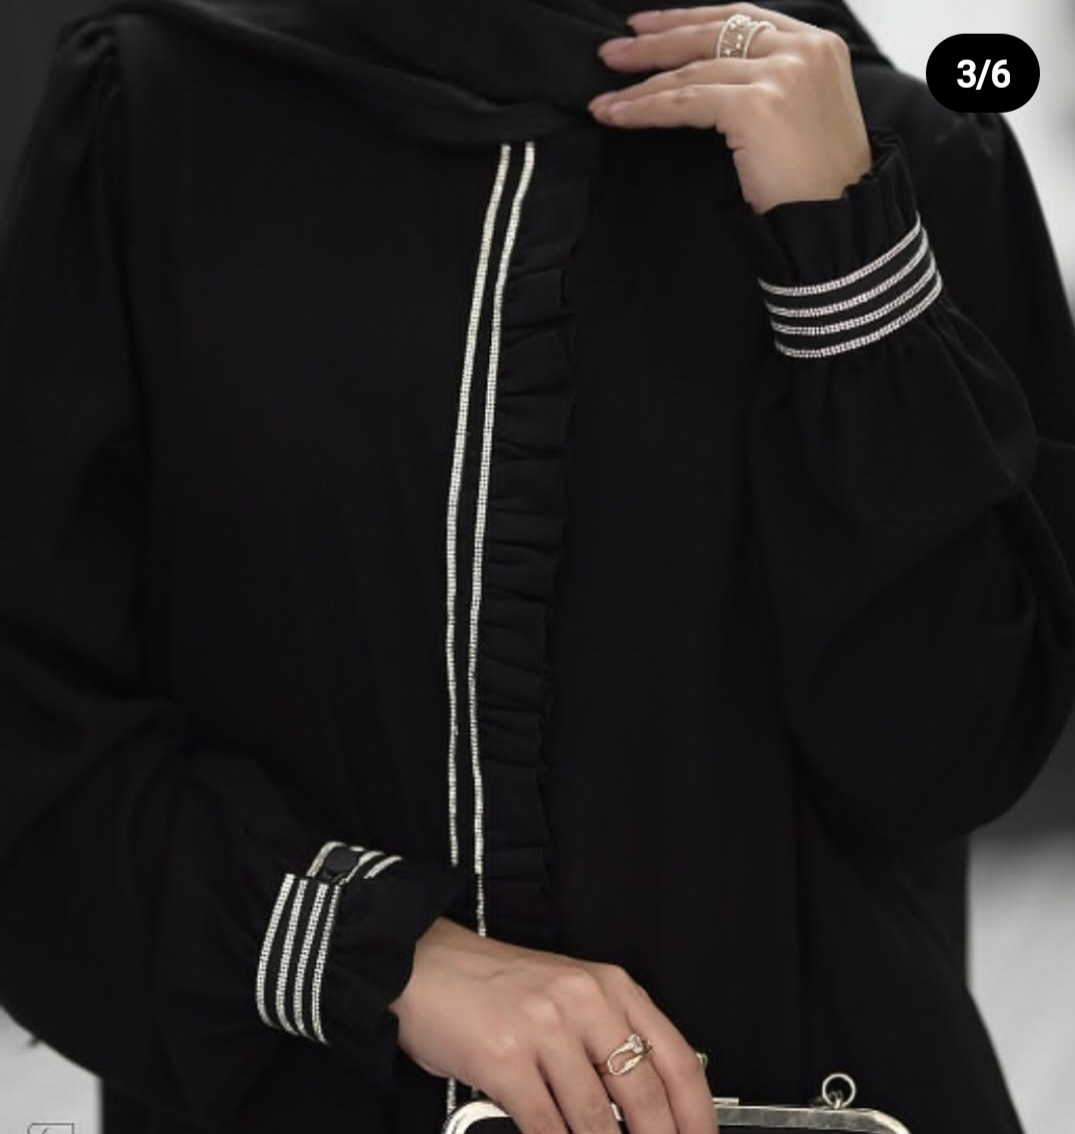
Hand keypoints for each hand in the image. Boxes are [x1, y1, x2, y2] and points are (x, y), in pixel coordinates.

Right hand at [390, 918, 715, 1133]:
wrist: (423, 963)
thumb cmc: (494, 985)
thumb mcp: (565, 995)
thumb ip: (606, 1039)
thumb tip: (648, 1107)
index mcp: (608, 985)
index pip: (676, 1058)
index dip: (698, 1115)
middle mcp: (583, 1001)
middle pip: (645, 1095)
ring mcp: (544, 1028)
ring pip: (598, 1119)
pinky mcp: (505, 1058)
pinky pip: (548, 1126)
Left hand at [589, 4, 870, 213]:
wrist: (841, 220)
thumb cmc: (820, 184)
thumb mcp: (803, 115)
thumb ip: (771, 84)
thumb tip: (711, 81)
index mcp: (818, 44)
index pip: (741, 17)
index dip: (688, 20)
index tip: (646, 26)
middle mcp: (803, 48)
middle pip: (712, 33)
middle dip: (655, 43)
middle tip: (610, 53)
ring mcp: (783, 72)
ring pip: (694, 70)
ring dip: (641, 85)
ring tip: (604, 101)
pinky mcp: (758, 104)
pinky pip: (687, 100)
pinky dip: (648, 109)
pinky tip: (618, 116)